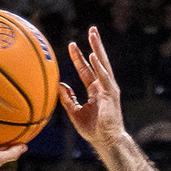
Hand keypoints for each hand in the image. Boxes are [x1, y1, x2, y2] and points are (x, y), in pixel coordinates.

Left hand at [61, 27, 125, 151]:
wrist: (105, 141)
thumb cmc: (92, 129)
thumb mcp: (75, 113)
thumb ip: (68, 99)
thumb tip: (59, 85)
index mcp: (95, 90)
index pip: (86, 70)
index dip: (79, 58)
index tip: (72, 45)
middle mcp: (103, 86)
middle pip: (97, 61)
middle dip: (94, 45)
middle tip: (91, 29)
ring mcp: (108, 88)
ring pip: (102, 64)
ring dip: (97, 48)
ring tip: (93, 34)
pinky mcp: (111, 94)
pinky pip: (104, 77)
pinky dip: (98, 67)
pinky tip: (93, 56)